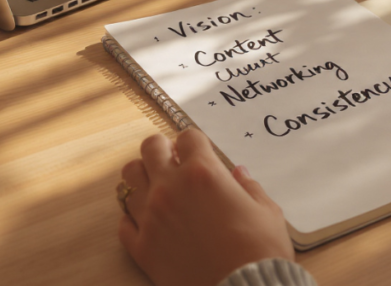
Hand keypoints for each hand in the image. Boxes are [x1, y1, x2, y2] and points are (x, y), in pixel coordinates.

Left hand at [118, 129, 293, 285]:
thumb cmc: (260, 253)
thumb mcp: (267, 212)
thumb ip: (249, 187)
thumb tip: (239, 174)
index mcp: (203, 173)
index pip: (188, 137)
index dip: (194, 142)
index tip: (198, 152)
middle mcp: (170, 188)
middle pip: (150, 147)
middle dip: (162, 149)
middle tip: (173, 161)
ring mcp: (151, 217)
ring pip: (129, 178)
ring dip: (143, 176)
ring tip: (157, 187)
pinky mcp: (141, 247)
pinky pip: (124, 222)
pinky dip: (133, 218)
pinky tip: (150, 222)